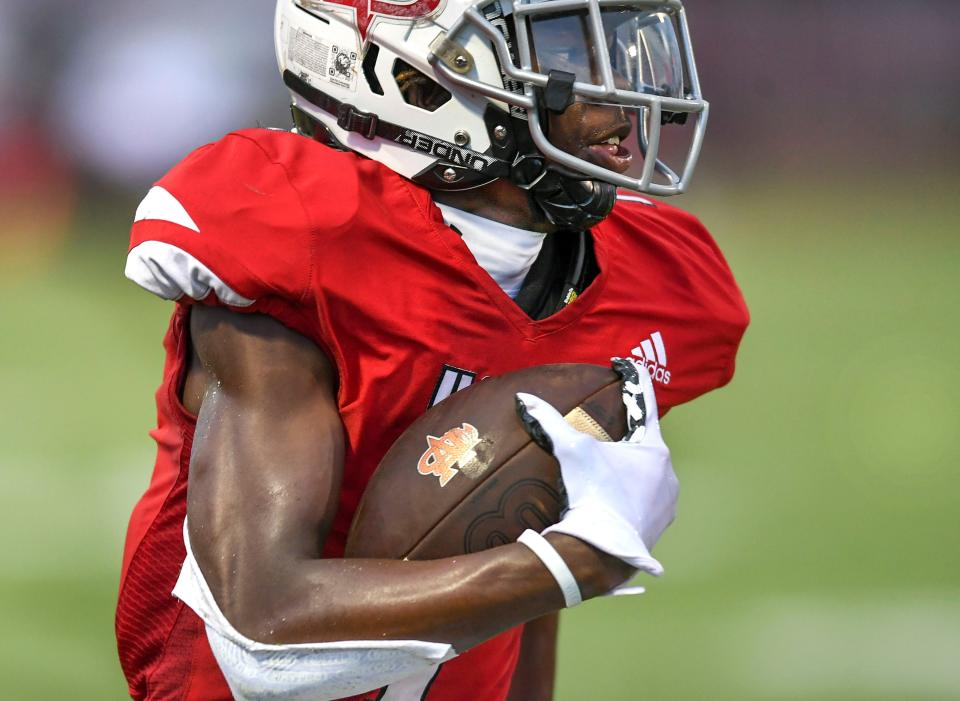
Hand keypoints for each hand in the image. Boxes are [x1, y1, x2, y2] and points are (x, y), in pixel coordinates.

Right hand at [516, 358, 677, 575]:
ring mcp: (667, 503)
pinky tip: (610, 502)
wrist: (601, 551)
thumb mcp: (571, 450)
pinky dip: (630, 499)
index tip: (629, 365)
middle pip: (644, 446)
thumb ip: (550, 421)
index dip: (635, 382)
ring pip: (646, 477)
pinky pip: (645, 503)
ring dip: (629, 472)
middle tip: (602, 442)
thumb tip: (525, 398)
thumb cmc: (593, 492)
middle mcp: (668, 474)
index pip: (644, 405)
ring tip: (604, 476)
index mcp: (654, 450)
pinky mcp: (659, 526)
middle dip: (625, 441)